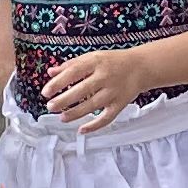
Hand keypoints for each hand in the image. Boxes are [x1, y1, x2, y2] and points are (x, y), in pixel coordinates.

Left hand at [41, 41, 167, 129]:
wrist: (140, 67)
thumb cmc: (113, 62)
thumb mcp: (92, 58)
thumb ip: (71, 65)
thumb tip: (51, 72)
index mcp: (96, 62)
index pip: (74, 72)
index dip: (58, 83)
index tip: (46, 92)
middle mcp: (105, 76)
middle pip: (82, 90)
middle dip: (64, 100)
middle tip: (50, 107)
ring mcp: (114, 91)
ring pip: (92, 105)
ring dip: (75, 113)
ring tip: (62, 118)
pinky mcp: (120, 104)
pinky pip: (107, 118)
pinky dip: (94, 125)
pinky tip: (82, 130)